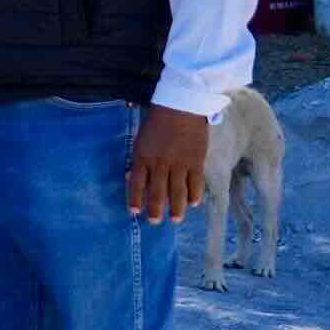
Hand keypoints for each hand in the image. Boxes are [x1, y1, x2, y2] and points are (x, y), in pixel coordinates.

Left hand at [128, 105, 211, 222]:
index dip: (135, 199)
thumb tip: (132, 177)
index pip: (136, 184)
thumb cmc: (157, 122)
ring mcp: (180, 164)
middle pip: (157, 192)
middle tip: (156, 222)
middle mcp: (160, 164)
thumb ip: (139, 159)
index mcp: (142, 157)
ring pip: (178, 192)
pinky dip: (195, 194)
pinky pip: (196, 183)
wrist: (181, 107)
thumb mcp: (141, 140)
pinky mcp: (196, 161)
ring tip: (176, 219)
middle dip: (156, 210)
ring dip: (177, 208)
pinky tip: (194, 203)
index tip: (134, 212)